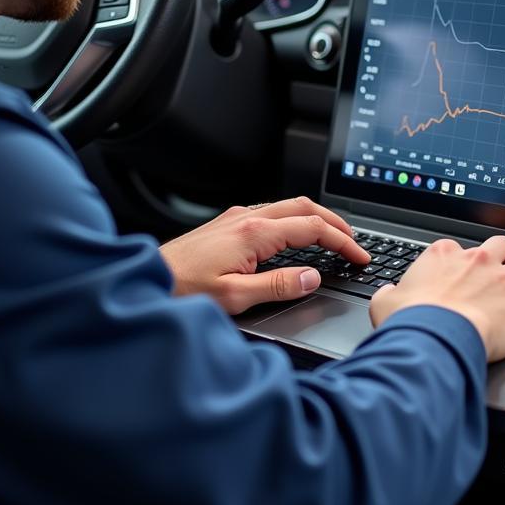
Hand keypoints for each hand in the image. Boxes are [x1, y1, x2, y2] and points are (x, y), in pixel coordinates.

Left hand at [159, 197, 370, 314]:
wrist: (145, 278)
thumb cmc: (183, 290)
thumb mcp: (235, 297)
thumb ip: (278, 287)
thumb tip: (312, 278)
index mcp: (254, 233)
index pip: (312, 228)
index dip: (342, 241)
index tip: (359, 255)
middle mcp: (246, 217)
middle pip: (304, 207)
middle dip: (334, 221)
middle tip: (354, 241)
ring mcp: (236, 217)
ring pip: (287, 206)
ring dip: (314, 219)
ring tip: (332, 237)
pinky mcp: (227, 223)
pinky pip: (270, 213)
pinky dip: (294, 221)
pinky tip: (295, 237)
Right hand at [369, 235, 504, 361]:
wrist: (435, 338)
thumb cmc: (411, 321)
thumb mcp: (385, 302)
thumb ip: (389, 293)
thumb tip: (388, 295)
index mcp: (443, 254)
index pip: (460, 248)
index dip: (465, 262)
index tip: (465, 274)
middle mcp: (476, 260)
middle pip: (500, 245)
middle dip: (504, 255)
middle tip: (503, 270)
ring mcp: (503, 278)